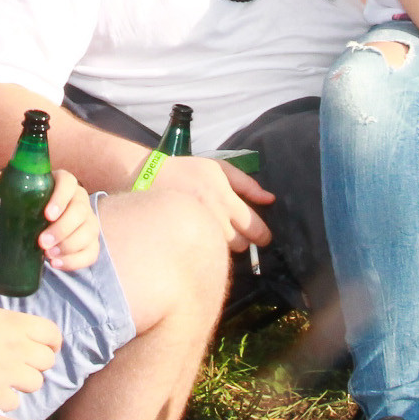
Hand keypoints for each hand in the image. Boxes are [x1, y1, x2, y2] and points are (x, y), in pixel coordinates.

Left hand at [0, 170, 98, 271]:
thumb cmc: (19, 202)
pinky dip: (77, 260)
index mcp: (61, 182)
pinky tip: (58, 265)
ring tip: (48, 256)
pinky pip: (91, 251)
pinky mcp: (88, 241)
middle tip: (41, 243)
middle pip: (80, 211)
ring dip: (70, 246)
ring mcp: (86, 221)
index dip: (61, 198)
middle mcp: (78, 199)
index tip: (47, 214)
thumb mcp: (5, 195)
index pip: (68, 183)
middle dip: (63, 229)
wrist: (28, 217)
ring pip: (88, 232)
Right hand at [0, 303, 59, 410]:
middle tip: (24, 362)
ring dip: (25, 381)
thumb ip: (11, 325)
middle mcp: (19, 348)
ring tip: (9, 377)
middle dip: (38, 362)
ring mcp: (8, 372)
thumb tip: (22, 334)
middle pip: (48, 360)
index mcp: (17, 324)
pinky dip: (7, 398)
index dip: (53, 341)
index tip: (48, 346)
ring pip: (36, 383)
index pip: (53, 333)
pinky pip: (15, 402)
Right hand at [150, 155, 272, 251]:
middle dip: (244, 239)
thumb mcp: (219, 168)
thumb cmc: (187, 170)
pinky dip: (210, 246)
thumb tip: (270, 199)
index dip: (263, 236)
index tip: (264, 238)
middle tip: (237, 230)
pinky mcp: (185, 239)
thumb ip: (247, 184)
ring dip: (226, 244)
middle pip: (240, 244)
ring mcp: (198, 230)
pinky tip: (204, 236)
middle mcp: (213, 218)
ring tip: (219, 232)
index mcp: (225, 199)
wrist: (148, 177)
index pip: (253, 227)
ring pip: (224, 252)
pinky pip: (206, 251)